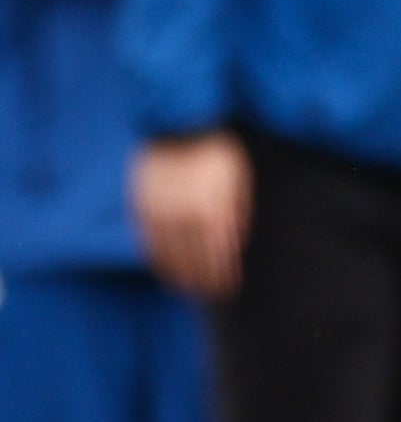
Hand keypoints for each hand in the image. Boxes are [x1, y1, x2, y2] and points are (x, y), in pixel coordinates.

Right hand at [133, 132, 250, 299]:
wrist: (181, 127)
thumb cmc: (219, 155)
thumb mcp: (239, 183)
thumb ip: (238, 215)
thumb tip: (236, 245)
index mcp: (213, 210)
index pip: (218, 256)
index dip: (223, 276)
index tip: (228, 288)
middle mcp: (184, 216)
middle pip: (193, 261)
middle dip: (204, 281)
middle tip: (211, 295)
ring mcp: (159, 212)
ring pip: (168, 256)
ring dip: (178, 276)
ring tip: (188, 289)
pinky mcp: (141, 206)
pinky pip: (147, 241)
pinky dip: (157, 259)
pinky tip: (165, 269)